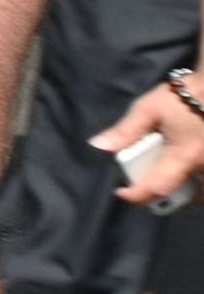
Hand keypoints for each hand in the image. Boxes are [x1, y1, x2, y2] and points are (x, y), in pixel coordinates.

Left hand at [95, 72, 203, 206]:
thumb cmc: (182, 96)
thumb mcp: (149, 109)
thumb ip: (126, 131)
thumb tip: (99, 146)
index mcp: (185, 155)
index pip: (158, 187)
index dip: (138, 196)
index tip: (122, 193)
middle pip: (187, 196)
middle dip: (167, 197)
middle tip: (148, 185)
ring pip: (202, 191)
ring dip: (187, 191)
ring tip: (168, 177)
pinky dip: (199, 183)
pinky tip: (189, 173)